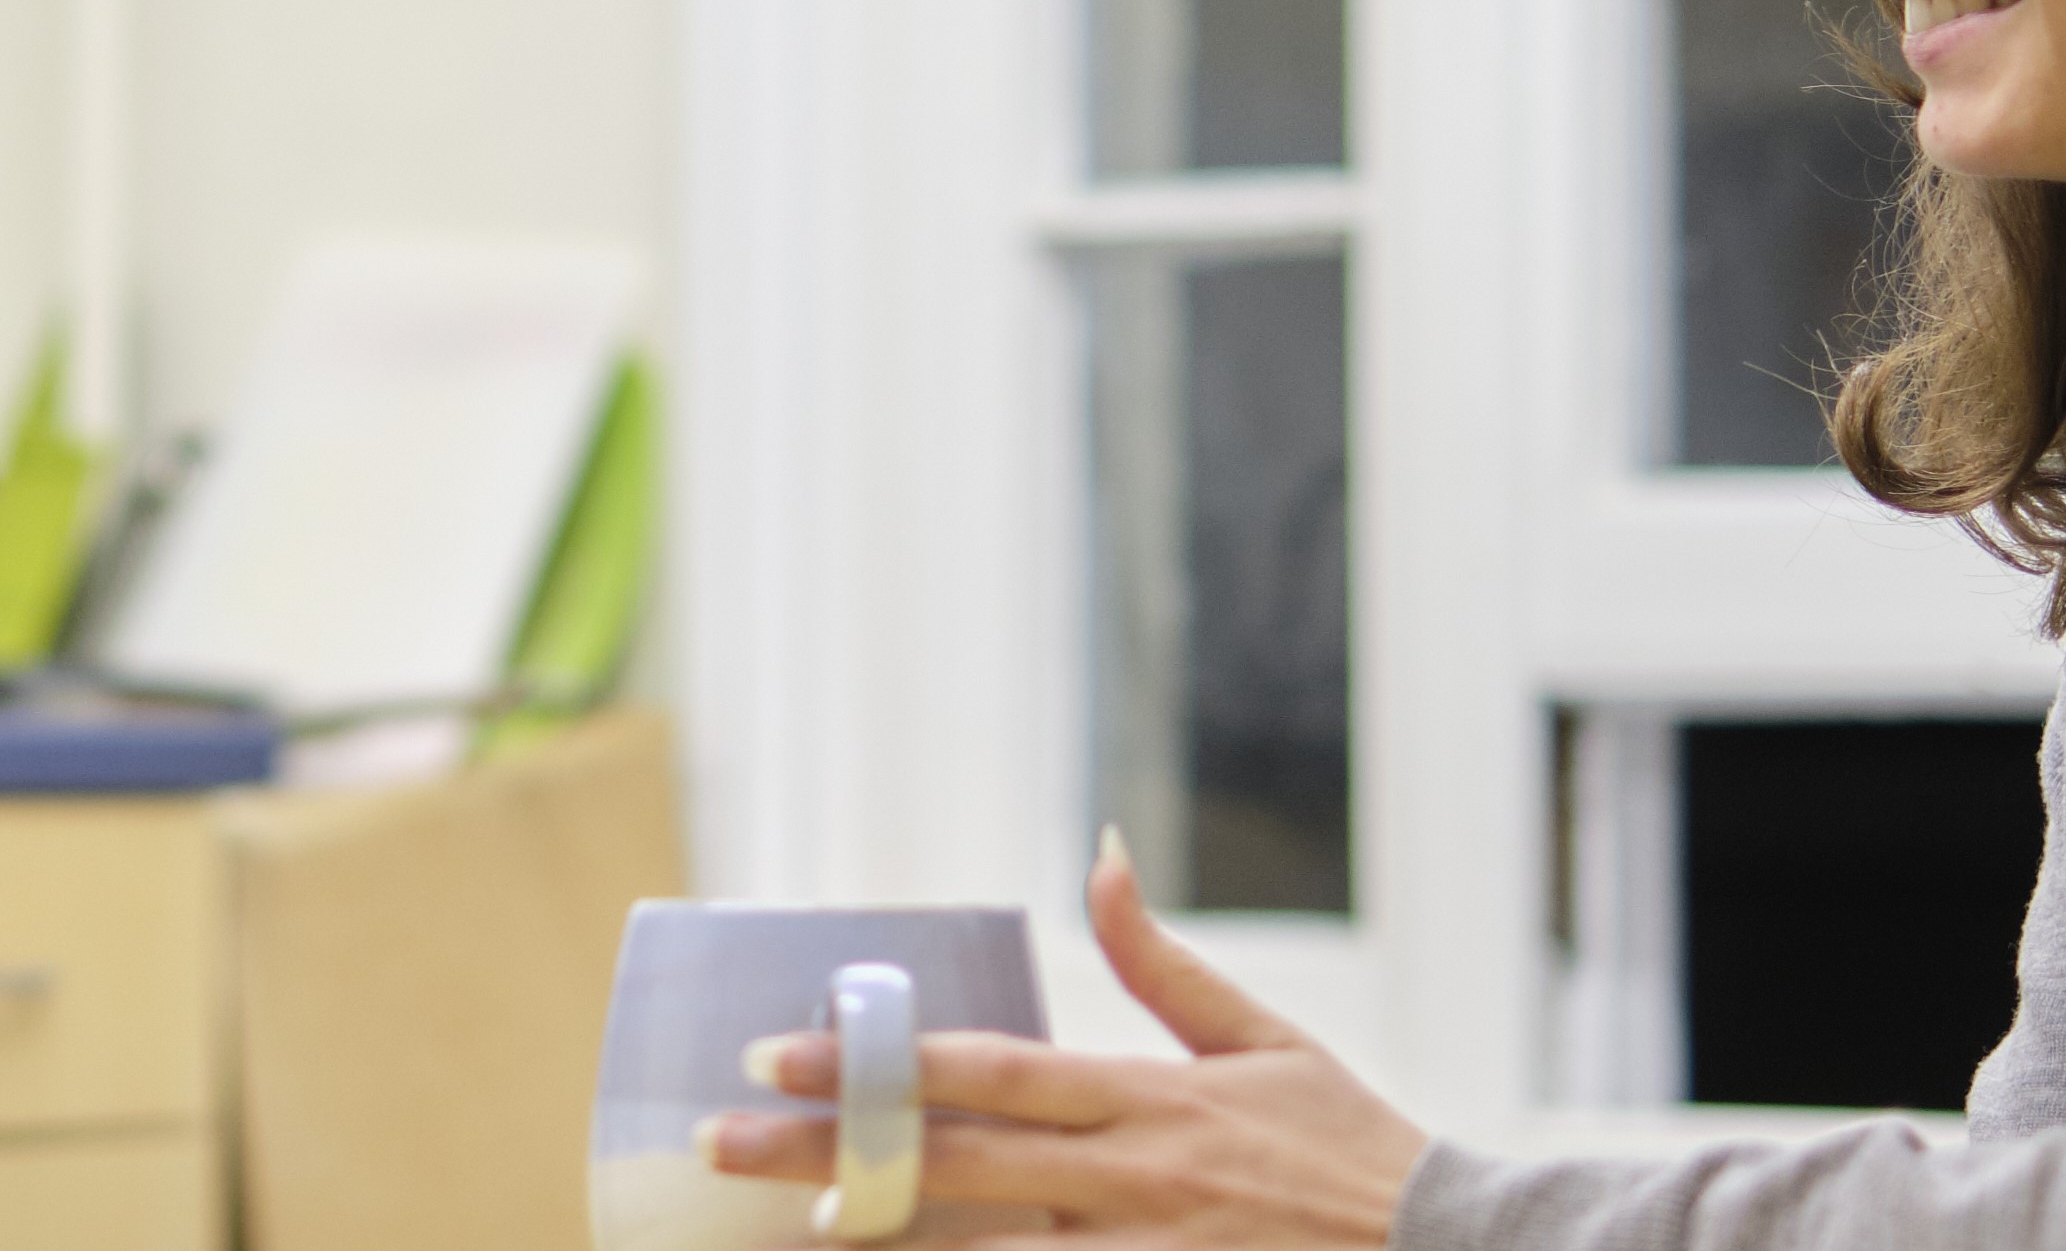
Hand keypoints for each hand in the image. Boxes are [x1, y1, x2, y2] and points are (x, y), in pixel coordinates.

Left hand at [701, 831, 1427, 1247]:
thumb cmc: (1346, 1145)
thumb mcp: (1263, 1036)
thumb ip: (1161, 961)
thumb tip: (1102, 854)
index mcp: (1148, 1098)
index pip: (984, 1075)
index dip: (873, 1064)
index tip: (772, 1053)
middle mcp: (1131, 1183)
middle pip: (952, 1168)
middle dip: (825, 1153)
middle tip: (719, 1144)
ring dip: (880, 1246)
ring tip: (780, 1234)